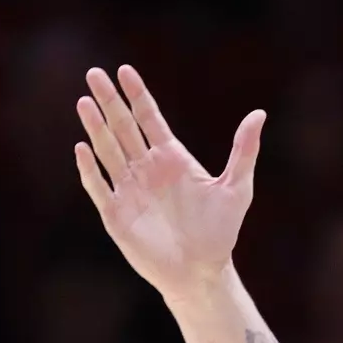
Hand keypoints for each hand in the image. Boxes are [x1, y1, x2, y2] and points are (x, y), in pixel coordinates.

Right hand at [73, 64, 265, 299]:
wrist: (202, 272)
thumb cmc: (220, 232)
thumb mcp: (237, 189)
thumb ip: (244, 151)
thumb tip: (259, 114)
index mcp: (172, 158)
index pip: (150, 118)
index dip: (137, 95)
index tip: (125, 70)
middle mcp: (146, 168)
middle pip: (123, 127)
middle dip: (109, 101)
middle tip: (94, 74)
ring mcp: (129, 189)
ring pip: (108, 151)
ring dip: (96, 127)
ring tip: (85, 102)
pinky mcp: (116, 213)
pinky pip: (99, 186)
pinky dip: (90, 169)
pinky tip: (83, 148)